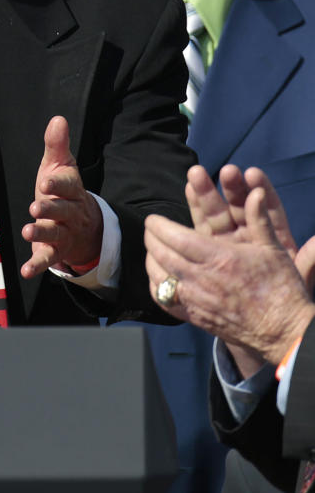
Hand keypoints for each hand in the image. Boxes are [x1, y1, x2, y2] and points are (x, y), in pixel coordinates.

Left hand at [21, 116, 101, 277]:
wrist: (85, 226)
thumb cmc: (65, 192)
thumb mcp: (60, 167)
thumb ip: (57, 145)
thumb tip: (57, 119)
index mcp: (72, 190)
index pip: (68, 186)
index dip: (58, 185)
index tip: (46, 182)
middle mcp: (70, 213)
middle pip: (62, 211)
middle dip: (50, 209)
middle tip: (35, 208)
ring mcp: (64, 233)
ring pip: (55, 234)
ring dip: (42, 233)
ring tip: (28, 231)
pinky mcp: (56, 251)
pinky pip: (48, 259)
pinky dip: (37, 265)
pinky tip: (25, 270)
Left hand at [145, 188, 314, 365]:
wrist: (284, 331)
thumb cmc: (280, 289)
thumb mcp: (273, 249)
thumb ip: (259, 218)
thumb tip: (257, 193)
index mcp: (219, 258)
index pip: (176, 237)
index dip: (159, 226)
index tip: (153, 219)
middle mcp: (202, 279)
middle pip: (161, 254)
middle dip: (150, 238)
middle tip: (149, 229)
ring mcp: (195, 300)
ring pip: (158, 275)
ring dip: (150, 258)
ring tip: (151, 248)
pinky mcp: (194, 317)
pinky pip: (163, 300)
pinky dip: (154, 284)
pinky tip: (158, 275)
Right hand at [186, 164, 314, 291]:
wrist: (262, 321)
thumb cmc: (281, 296)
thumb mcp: (297, 277)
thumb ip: (309, 261)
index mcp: (272, 240)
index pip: (267, 211)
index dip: (260, 191)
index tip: (253, 174)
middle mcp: (248, 237)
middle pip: (237, 208)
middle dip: (229, 187)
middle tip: (221, 171)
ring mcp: (226, 242)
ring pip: (216, 214)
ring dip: (206, 193)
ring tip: (196, 174)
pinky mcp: (209, 250)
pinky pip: (201, 228)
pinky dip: (195, 209)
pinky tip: (189, 191)